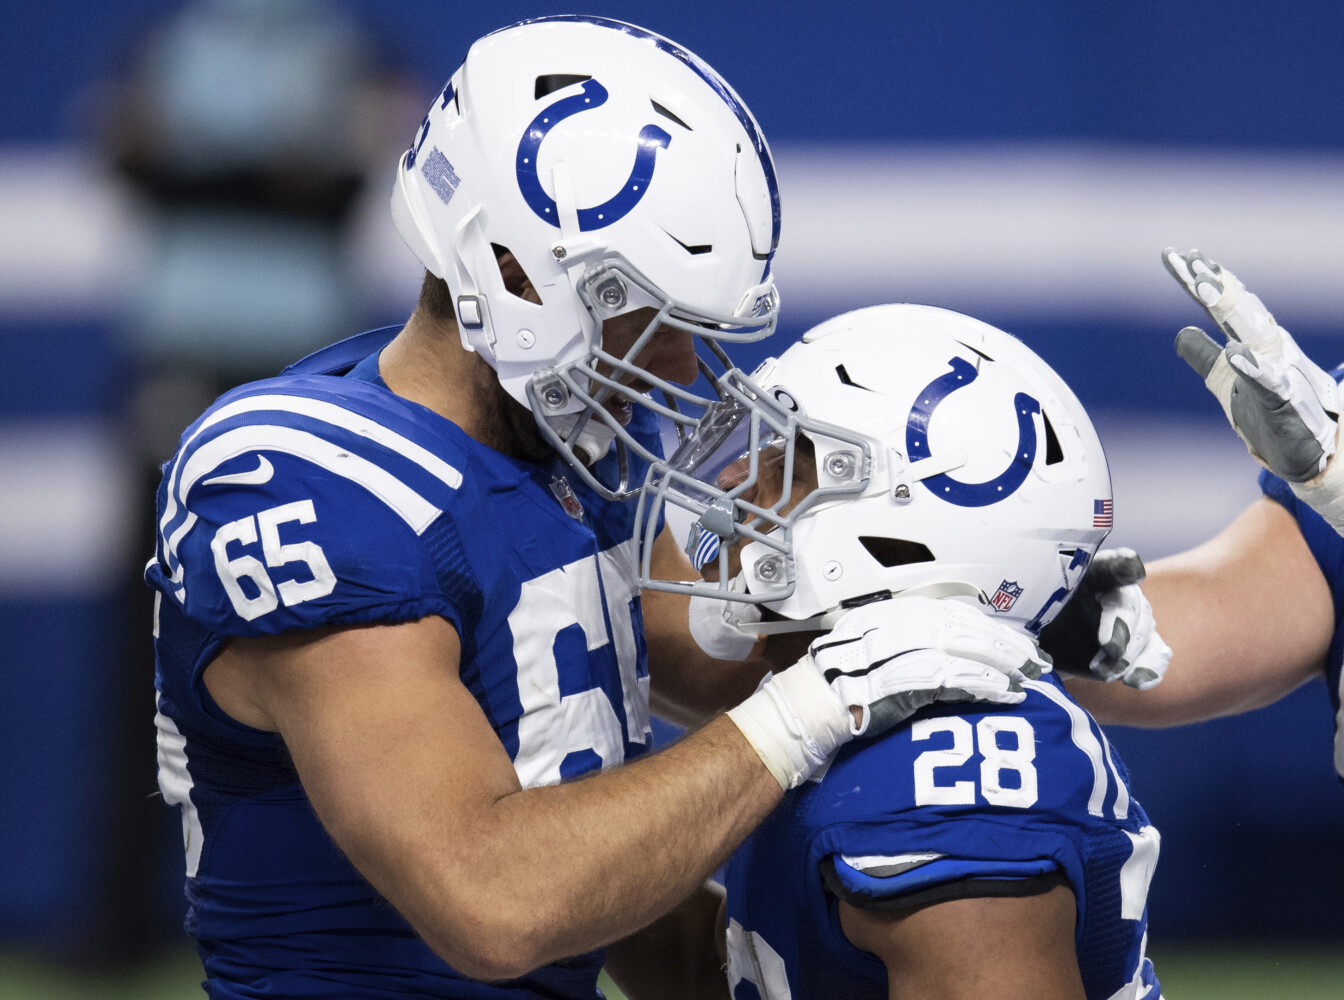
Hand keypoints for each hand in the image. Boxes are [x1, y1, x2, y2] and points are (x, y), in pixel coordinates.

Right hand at [726, 596, 1046, 789]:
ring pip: (959, 648)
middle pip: (957, 626)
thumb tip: (933, 653)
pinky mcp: (897, 682)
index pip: (942, 612)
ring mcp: (891, 652)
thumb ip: (892, 646)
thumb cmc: (824, 693)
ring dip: (999, 662)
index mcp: (880, 616)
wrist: (797, 714)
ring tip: (1027, 674)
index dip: (980, 624)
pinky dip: (980, 684)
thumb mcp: (860, 655)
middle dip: (999, 641)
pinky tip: (1004, 692)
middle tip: (1032, 655)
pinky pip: (948, 679)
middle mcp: (887, 627)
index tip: (1008, 635)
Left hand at [1038, 549, 1169, 689]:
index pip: (1110, 563)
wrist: (1040, 644)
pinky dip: (1149, 668)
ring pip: (1144, 630)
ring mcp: (1131, 618)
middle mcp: (1115, 590)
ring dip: (1128, 655)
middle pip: (1130, 604)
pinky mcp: (1139, 645)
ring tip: (1104, 670)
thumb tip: (1039, 613)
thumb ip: (1037, 606)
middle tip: (1110, 649)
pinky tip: (1137, 680)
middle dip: (1123, 628)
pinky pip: (1154, 654)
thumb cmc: (1033, 617)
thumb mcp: (1028, 607)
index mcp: (1088, 572)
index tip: (1133, 568)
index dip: (1123, 565)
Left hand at [1164, 247, 1339, 482]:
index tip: (1174, 255)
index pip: (1221, 305)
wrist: (1303, 454)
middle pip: (1237, 310)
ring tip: (1205, 288)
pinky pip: (1268, 381)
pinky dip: (1252, 366)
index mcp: (1254, 341)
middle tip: (1191, 260)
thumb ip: (1204, 355)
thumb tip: (1182, 331)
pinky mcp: (1285, 401)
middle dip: (1216, 284)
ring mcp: (1280, 371)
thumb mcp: (1225, 381)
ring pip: (1254, 335)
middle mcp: (1269, 348)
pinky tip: (1235, 353)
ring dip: (1231, 310)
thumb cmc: (1267, 413)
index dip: (1198, 281)